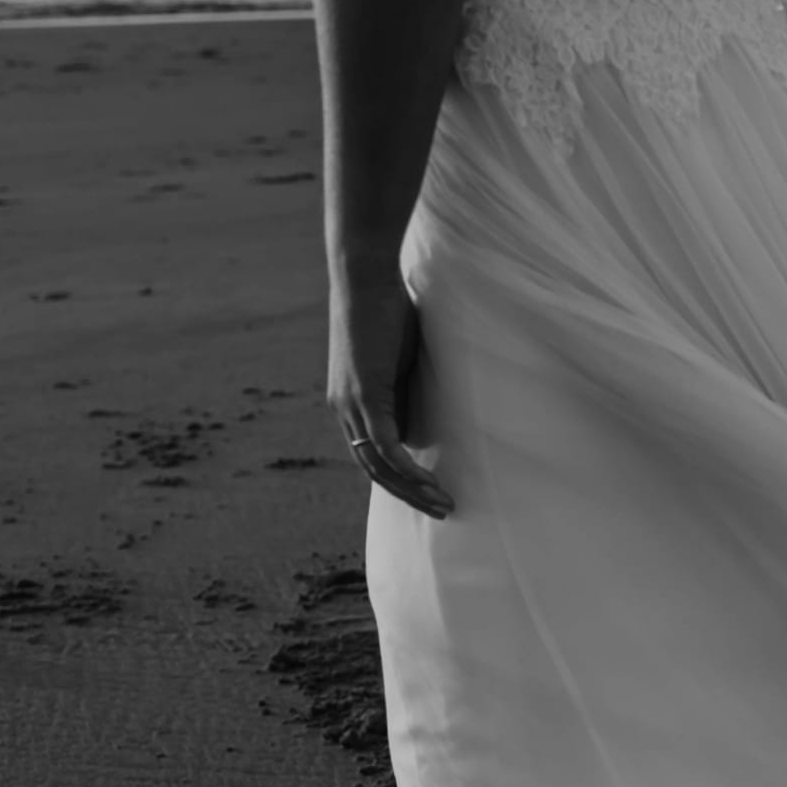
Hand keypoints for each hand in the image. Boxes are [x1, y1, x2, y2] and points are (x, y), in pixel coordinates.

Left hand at [328, 265, 453, 519]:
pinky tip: (429, 484)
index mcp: (350, 402)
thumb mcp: (400, 358)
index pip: (372, 453)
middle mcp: (344, 410)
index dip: (401, 478)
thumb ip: (405, 389)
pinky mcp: (365, 397)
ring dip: (412, 490)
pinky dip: (408, 471)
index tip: (431, 490)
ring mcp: (351, 405)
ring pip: (378, 465)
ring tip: (443, 504)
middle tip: (441, 509)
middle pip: (373, 468)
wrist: (365, 277)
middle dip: (408, 494)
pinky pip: (386, 448)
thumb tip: (423, 416)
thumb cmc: (387, 307)